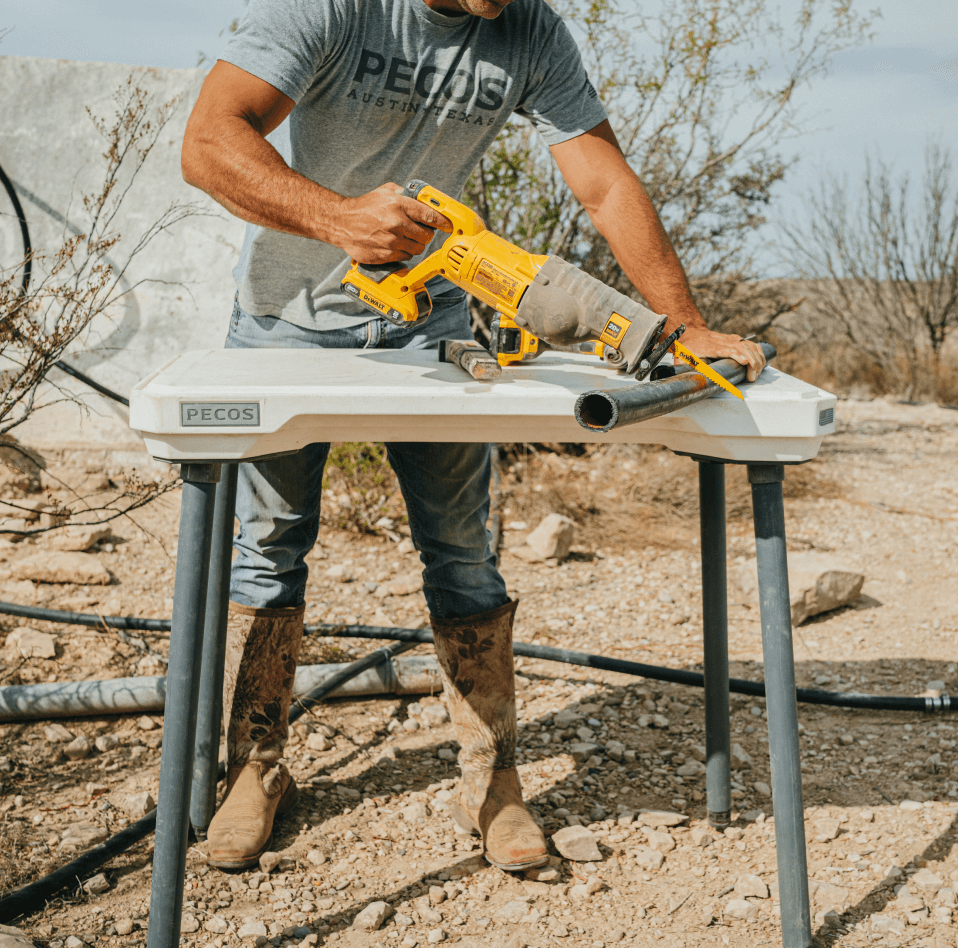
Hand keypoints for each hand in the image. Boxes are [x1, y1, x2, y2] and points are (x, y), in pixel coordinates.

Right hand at [335, 183, 451, 263]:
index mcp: (399, 205)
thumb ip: (403, 194)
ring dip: (415, 245)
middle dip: (426, 234)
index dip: (442, 222)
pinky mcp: (385, 255)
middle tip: (421, 232)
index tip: (447, 225)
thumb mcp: (384, 192)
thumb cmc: (363, 208)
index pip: (430, 215)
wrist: (341, 222)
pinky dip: (404, 253)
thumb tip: (420, 197)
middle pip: (426, 236)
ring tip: (406, 239)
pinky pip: (405, 257)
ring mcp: (391, 241)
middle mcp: (396, 224)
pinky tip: (396, 245)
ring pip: (417, 249)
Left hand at [677, 327, 765, 381]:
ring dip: (757, 359)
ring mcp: (730, 339)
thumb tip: (697, 381)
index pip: (726, 349)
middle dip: (751, 362)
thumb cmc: (688, 350)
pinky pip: (751, 344)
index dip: (736, 355)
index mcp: (709, 347)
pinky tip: (761, 363)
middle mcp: (722, 341)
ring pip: (749, 345)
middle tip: (752, 377)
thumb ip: (689, 369)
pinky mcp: (736, 339)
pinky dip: (759, 353)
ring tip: (757, 373)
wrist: (691, 334)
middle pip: (741, 347)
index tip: (744, 362)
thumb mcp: (683, 360)